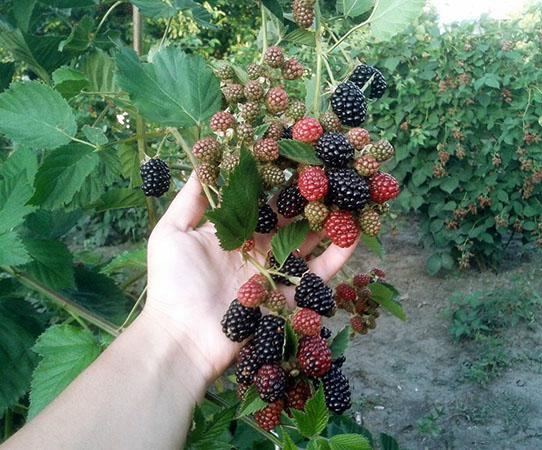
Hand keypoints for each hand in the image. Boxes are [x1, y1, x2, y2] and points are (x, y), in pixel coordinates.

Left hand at [141, 173, 355, 397]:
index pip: (261, 199)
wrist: (183, 338)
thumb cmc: (172, 284)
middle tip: (330, 168)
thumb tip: (203, 161)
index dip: (276, 178)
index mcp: (234, 232)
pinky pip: (319, 274)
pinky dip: (338, 255)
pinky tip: (355, 234)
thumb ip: (191, 199)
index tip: (293, 151)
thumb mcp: (172, 233)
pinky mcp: (291, 296)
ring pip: (309, 240)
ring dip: (329, 219)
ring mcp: (277, 271)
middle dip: (309, 195)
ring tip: (351, 194)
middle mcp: (259, 248)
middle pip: (290, 217)